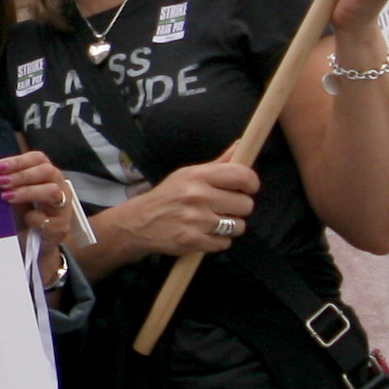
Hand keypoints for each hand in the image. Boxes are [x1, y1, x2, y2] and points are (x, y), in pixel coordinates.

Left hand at [0, 152, 78, 249]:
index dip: (18, 160)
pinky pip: (50, 219)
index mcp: (46, 175)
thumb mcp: (15, 195)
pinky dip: (35, 219)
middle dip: (21, 175)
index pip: (38, 159)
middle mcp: (59, 186)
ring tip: (6, 197)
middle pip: (46, 171)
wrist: (33, 243)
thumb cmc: (23, 214)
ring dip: (27, 192)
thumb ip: (7, 184)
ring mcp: (63, 206)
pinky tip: (26, 219)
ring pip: (52, 191)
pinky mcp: (62, 226)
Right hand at [120, 159, 260, 257]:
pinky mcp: (193, 240)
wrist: (137, 222)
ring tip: (212, 223)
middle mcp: (197, 196)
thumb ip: (219, 163)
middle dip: (238, 208)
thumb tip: (242, 144)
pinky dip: (217, 242)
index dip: (251, 183)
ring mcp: (196, 220)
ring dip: (230, 227)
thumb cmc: (168, 197)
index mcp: (198, 176)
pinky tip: (204, 234)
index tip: (246, 189)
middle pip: (246, 204)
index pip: (242, 175)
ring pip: (239, 226)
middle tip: (222, 208)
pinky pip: (224, 244)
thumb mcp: (187, 175)